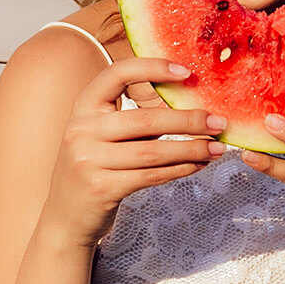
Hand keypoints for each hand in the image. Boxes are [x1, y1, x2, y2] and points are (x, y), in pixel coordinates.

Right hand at [42, 58, 226, 247]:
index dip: (153, 67)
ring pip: (153, 151)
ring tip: (216, 148)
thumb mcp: (105, 135)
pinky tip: (198, 165)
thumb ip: (136, 117)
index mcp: (83, 106)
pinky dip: (180, 170)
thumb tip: (189, 103)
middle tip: (219, 122)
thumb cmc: (95, 168)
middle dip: (189, 120)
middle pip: (145, 119)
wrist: (65, 216)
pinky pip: (151, 175)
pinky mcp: (102, 187)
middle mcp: (81, 129)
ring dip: (191, 149)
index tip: (187, 72)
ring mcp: (88, 160)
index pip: (117, 73)